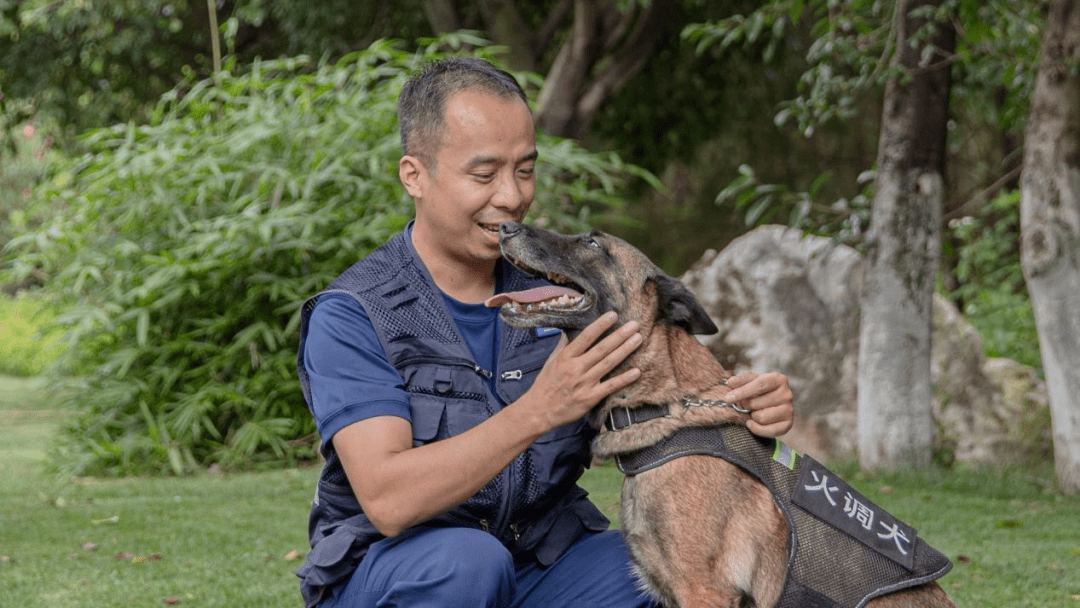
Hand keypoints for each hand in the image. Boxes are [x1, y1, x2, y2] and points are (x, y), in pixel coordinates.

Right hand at [524, 311, 642, 431]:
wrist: (540, 411)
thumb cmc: (545, 384)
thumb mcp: (551, 361)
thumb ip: (564, 345)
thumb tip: (571, 329)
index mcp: (566, 357)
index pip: (586, 337)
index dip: (600, 325)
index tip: (613, 315)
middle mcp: (576, 368)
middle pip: (602, 349)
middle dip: (620, 335)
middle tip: (634, 324)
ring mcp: (584, 383)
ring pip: (608, 363)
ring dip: (625, 350)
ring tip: (638, 339)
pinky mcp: (590, 398)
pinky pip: (610, 386)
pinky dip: (624, 379)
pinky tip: (637, 371)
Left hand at [724, 371, 793, 437]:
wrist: (773, 403)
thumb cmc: (760, 390)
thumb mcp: (751, 380)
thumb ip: (741, 380)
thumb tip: (731, 382)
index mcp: (779, 379)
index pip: (759, 385)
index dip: (742, 392)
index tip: (728, 398)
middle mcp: (787, 394)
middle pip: (756, 403)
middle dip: (745, 405)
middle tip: (744, 405)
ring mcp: (789, 410)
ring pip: (761, 417)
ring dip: (752, 416)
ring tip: (753, 412)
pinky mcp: (788, 424)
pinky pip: (768, 431)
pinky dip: (756, 429)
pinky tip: (752, 422)